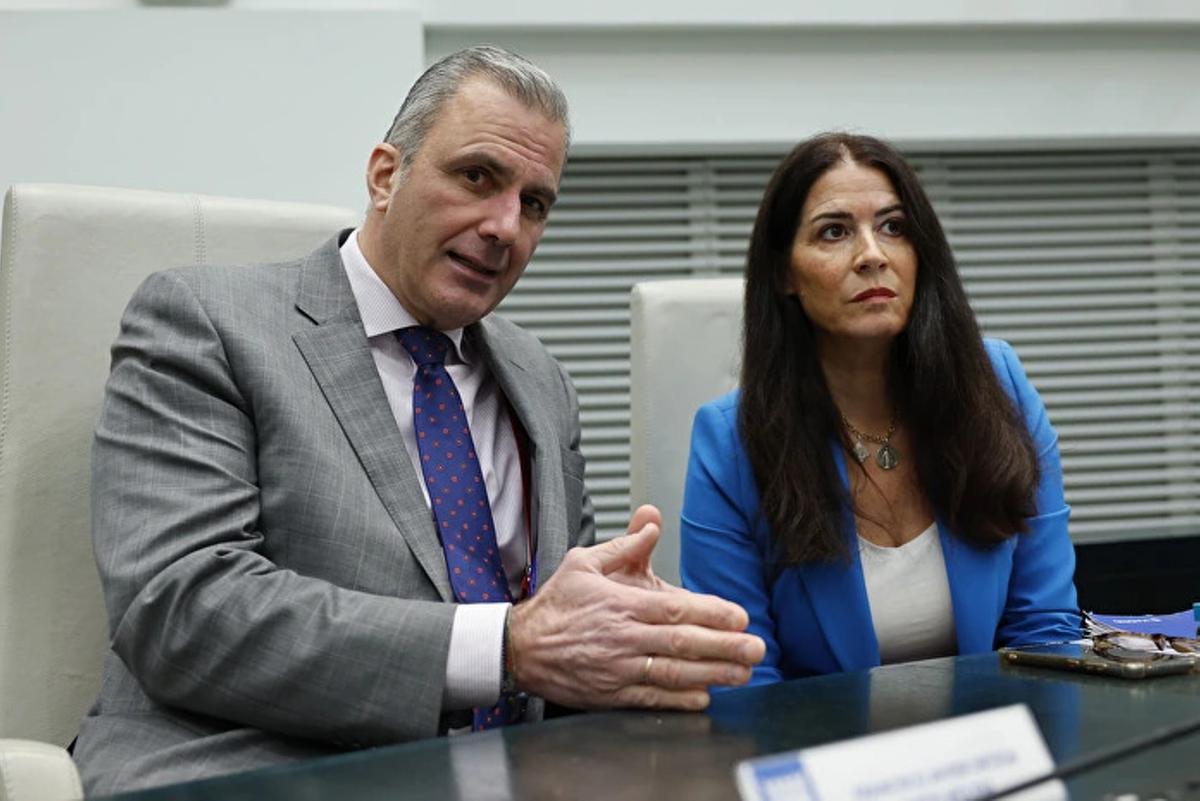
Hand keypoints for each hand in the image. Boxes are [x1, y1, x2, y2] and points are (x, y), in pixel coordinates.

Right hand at [507, 513, 764, 710]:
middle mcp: (625, 638)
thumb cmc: (554, 605)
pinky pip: (652, 698)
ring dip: (714, 674)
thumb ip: (623, 544)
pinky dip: (680, 699)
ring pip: (675, 673)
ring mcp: (619, 668)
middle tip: (756, 647)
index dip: (712, 614)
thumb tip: (651, 523)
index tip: (740, 616)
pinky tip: (704, 697)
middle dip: (726, 646)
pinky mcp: (612, 693)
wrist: (519, 648)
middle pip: (684, 643)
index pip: (677, 609)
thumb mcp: (583, 563)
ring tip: (743, 673)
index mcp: (622, 604)